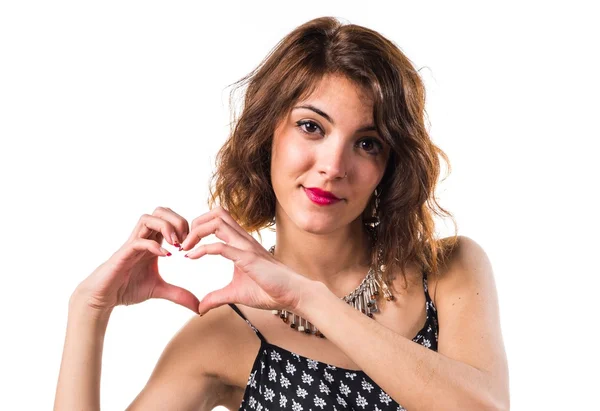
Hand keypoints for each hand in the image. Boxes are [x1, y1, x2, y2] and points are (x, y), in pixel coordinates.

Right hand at [72, 207, 199, 315]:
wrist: (103, 298)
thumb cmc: (127, 289)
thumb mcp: (159, 290)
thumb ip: (179, 294)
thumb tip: (198, 307)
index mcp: (153, 242)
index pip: (170, 219)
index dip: (185, 226)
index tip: (193, 244)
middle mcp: (143, 238)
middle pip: (160, 211)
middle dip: (178, 221)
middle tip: (186, 241)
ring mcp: (132, 244)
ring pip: (148, 218)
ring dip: (166, 227)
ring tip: (176, 245)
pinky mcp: (123, 254)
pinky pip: (138, 241)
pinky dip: (154, 245)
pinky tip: (166, 256)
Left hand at [180, 206, 312, 315]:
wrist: (293, 294)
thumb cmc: (270, 290)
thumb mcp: (236, 293)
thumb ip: (217, 297)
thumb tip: (200, 308)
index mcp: (241, 243)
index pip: (218, 220)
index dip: (199, 227)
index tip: (187, 246)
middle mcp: (243, 239)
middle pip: (216, 213)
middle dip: (195, 223)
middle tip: (184, 242)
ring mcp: (246, 246)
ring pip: (217, 222)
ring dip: (196, 231)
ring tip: (186, 247)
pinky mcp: (248, 258)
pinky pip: (221, 246)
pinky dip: (203, 249)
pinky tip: (192, 257)